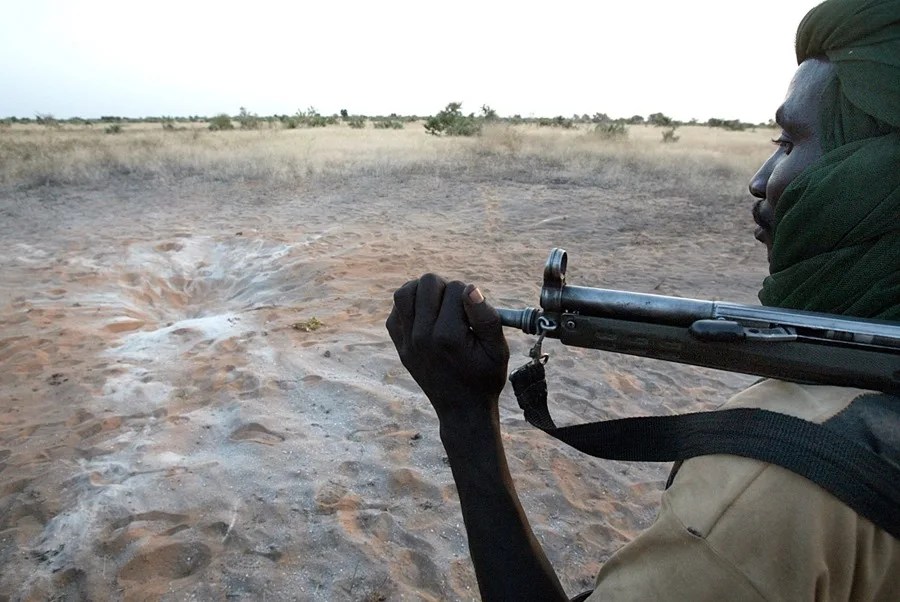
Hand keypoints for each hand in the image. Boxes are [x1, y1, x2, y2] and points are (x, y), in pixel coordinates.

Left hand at [386, 274, 509, 423]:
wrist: (462, 409)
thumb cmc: (484, 378)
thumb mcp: (498, 350)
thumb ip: (486, 317)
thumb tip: (470, 288)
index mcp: (448, 336)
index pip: (456, 288)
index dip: (470, 295)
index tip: (474, 315)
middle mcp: (422, 336)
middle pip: (427, 283)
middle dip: (446, 288)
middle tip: (456, 307)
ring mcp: (407, 342)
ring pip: (404, 292)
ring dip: (423, 291)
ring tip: (438, 303)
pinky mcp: (400, 346)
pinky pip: (395, 312)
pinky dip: (409, 306)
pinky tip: (426, 315)